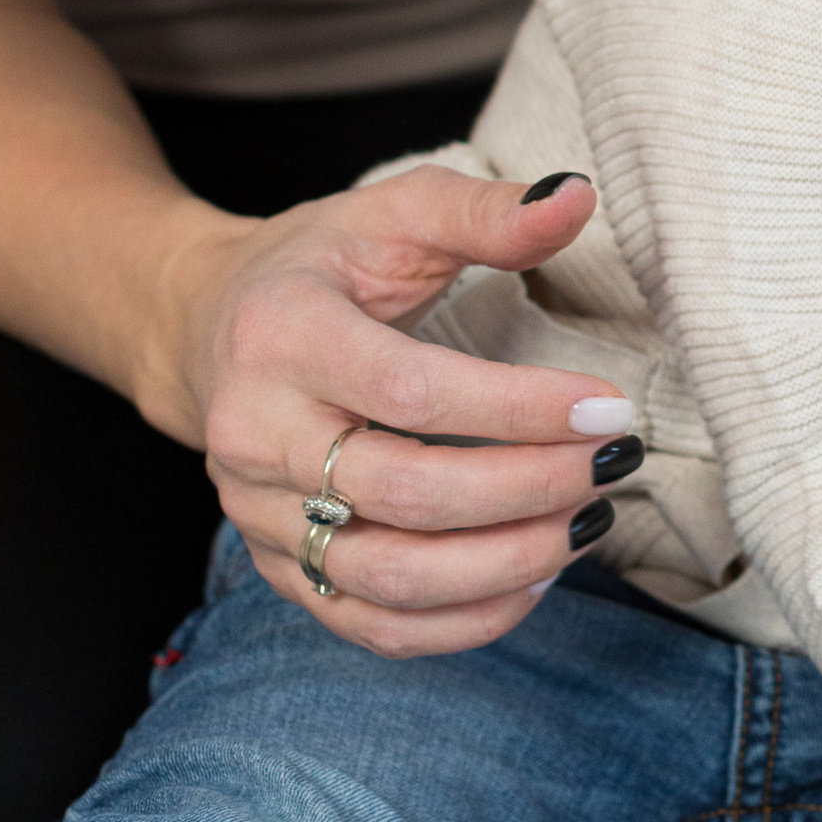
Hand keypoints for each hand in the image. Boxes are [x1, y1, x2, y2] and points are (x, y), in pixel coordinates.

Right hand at [157, 167, 635, 660]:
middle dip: (528, 488)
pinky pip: (372, 624)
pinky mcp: (280, 568)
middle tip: (612, 462)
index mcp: (282, 336)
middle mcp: (256, 435)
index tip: (608, 407)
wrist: (209, 327)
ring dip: (506, 563)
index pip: (412, 392)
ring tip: (589, 522)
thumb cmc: (321, 267)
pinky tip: (533, 580)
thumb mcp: (394, 214)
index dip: (519, 408)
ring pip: (389, 576)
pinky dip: (462, 621)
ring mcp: (261, 514)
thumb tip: (577, 197)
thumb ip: (484, 211)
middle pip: (406, 493)